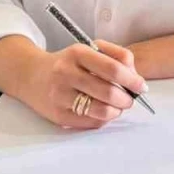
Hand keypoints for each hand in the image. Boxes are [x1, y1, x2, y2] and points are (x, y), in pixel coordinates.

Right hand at [0, 36, 146, 128]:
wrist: (31, 76)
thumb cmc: (68, 63)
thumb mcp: (88, 49)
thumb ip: (116, 57)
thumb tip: (136, 79)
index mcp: (77, 53)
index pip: (112, 68)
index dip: (132, 80)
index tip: (141, 87)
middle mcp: (66, 73)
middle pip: (109, 92)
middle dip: (127, 99)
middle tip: (130, 99)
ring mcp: (60, 96)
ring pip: (102, 111)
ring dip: (117, 111)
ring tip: (117, 106)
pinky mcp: (58, 115)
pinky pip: (91, 123)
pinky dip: (103, 119)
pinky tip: (102, 111)